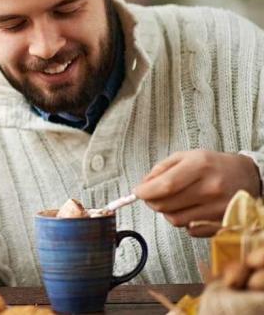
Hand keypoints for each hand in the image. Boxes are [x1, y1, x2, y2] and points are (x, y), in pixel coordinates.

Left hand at [133, 150, 260, 236]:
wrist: (248, 177)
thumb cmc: (213, 165)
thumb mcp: (186, 157)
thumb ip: (161, 169)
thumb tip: (143, 186)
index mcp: (200, 166)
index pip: (166, 185)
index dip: (146, 192)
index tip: (137, 192)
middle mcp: (211, 188)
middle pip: (166, 205)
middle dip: (152, 202)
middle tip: (153, 196)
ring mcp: (218, 208)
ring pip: (175, 220)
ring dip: (167, 212)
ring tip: (174, 201)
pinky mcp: (222, 224)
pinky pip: (190, 230)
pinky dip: (184, 222)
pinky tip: (190, 210)